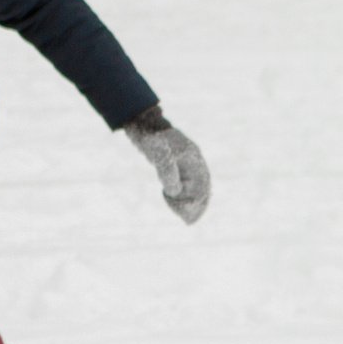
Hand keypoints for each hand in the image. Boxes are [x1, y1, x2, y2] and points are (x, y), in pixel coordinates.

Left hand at [125, 105, 208, 224]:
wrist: (140, 123)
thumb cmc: (150, 136)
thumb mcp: (157, 154)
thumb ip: (166, 171)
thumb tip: (174, 191)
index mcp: (193, 157)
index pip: (202, 183)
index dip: (199, 200)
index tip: (191, 214)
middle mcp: (192, 160)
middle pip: (200, 186)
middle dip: (196, 203)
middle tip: (189, 220)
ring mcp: (184, 161)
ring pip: (191, 185)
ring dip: (188, 199)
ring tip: (184, 215)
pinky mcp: (174, 163)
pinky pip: (182, 181)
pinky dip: (180, 192)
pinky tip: (175, 200)